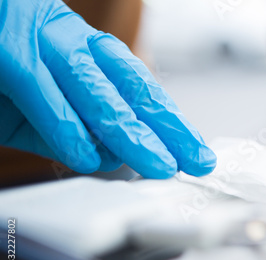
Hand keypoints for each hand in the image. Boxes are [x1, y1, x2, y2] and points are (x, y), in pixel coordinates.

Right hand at [0, 0, 215, 177]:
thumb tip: (109, 156)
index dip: (170, 120)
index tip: (195, 150)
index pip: (139, 86)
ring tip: (156, 165)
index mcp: (82, 48)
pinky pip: (42, 91)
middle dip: (167, 128)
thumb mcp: (38, 102)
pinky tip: (88, 158)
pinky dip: (65, 128)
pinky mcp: (4, 48)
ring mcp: (35, 37)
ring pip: (96, 89)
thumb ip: (73, 125)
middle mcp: (68, 38)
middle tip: (195, 161)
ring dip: (129, 133)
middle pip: (131, 87)